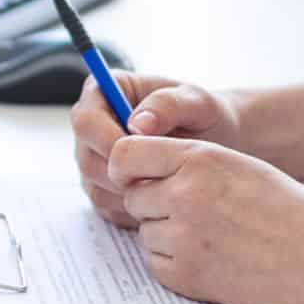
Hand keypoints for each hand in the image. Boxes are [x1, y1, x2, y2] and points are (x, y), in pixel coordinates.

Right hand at [70, 72, 241, 226]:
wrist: (217, 144)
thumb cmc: (206, 116)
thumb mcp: (198, 102)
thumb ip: (168, 105)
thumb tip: (136, 124)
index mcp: (104, 93)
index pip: (86, 121)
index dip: (108, 142)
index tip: (144, 155)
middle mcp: (92, 128)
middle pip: (86, 159)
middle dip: (124, 174)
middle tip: (163, 177)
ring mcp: (94, 160)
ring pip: (94, 187)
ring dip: (130, 195)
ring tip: (169, 185)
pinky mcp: (103, 187)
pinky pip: (106, 207)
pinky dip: (133, 210)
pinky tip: (163, 198)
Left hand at [109, 136, 303, 303]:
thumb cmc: (288, 210)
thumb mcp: (238, 165)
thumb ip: (189, 161)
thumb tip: (139, 169)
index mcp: (199, 158)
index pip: (125, 153)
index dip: (126, 165)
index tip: (135, 173)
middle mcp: (185, 194)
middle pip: (133, 195)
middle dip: (153, 202)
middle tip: (194, 211)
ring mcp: (183, 238)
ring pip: (144, 230)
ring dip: (166, 233)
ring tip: (213, 235)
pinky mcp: (186, 276)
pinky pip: (155, 263)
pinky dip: (174, 262)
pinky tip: (212, 257)